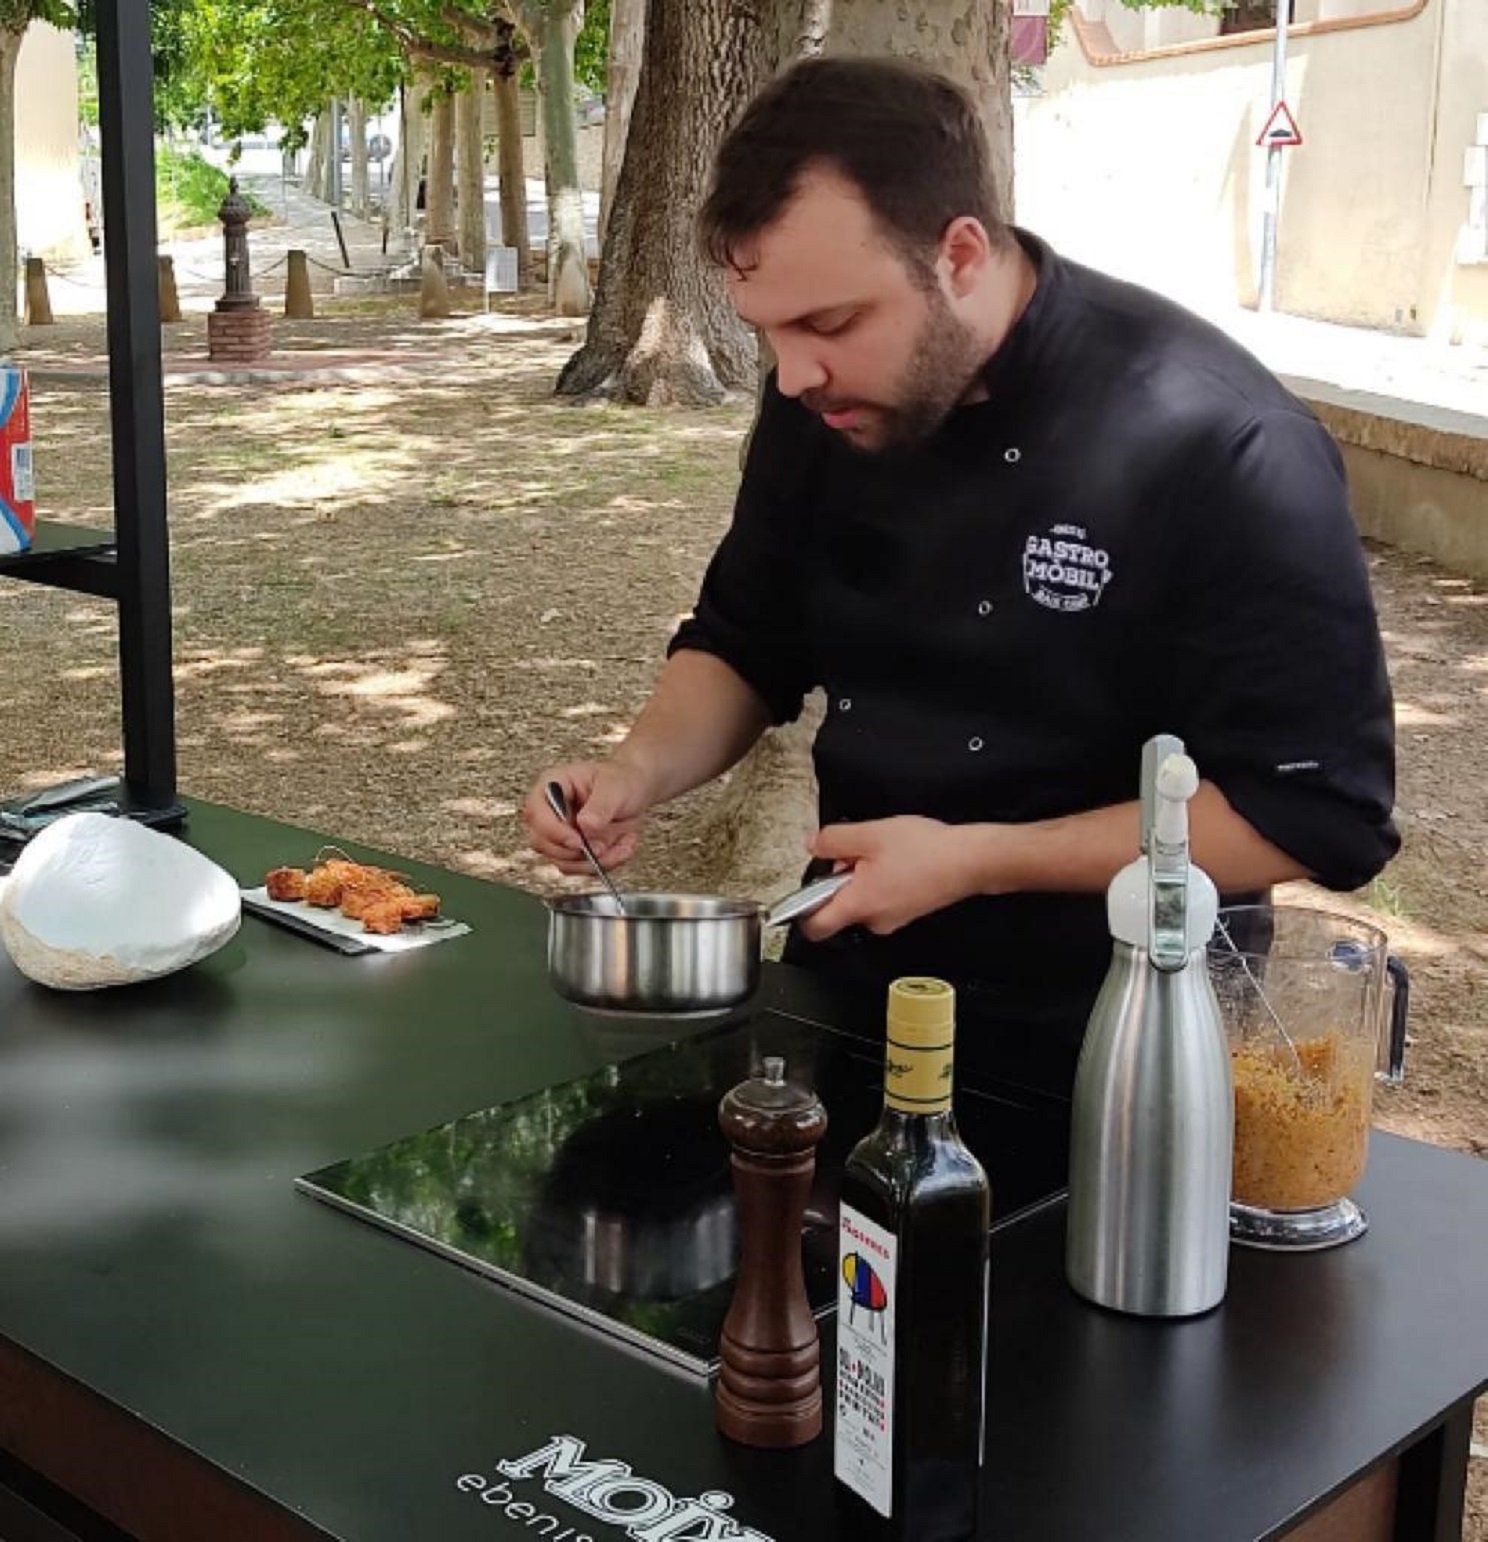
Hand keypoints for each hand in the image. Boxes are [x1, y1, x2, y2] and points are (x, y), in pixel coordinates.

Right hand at [521, 761, 652, 874]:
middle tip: (603, 847)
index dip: (553, 831)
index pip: (535, 812)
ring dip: (593, 861)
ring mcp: (558, 834)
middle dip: (574, 852)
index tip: (578, 841)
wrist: (633, 792)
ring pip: (561, 861)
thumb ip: (601, 806)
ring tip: (621, 846)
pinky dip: (602, 865)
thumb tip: (585, 825)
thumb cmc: (620, 781)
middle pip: (541, 842)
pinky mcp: (571, 851)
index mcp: (552, 786)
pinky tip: (621, 848)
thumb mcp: (615, 787)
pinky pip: (580, 868)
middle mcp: (549, 812)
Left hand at [796, 816, 985, 940]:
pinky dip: (882, 879)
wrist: (969, 860)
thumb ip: (832, 840)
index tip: (801, 895)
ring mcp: (893, 918)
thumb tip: (813, 845)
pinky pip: (882, 897)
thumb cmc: (925, 851)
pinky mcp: (908, 911)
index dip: (801, 913)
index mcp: (858, 904)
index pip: (815, 928)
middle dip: (840, 878)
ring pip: (862, 899)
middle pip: (839, 906)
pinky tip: (899, 859)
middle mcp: (874, 920)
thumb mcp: (869, 834)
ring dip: (863, 876)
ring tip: (883, 852)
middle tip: (856, 852)